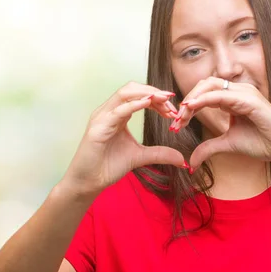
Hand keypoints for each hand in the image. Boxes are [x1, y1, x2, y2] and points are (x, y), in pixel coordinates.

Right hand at [62, 82, 185, 195]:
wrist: (89, 182)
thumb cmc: (109, 166)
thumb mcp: (141, 157)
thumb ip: (160, 154)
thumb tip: (182, 159)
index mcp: (118, 114)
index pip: (139, 96)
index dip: (157, 98)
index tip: (173, 108)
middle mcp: (109, 111)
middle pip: (132, 89)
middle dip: (154, 92)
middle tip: (171, 102)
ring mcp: (102, 117)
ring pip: (124, 94)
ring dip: (147, 95)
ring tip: (164, 101)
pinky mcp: (97, 128)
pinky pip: (117, 111)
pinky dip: (133, 105)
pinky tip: (147, 104)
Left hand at [169, 77, 270, 169]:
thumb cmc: (262, 143)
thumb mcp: (227, 144)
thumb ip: (209, 148)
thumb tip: (191, 162)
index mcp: (233, 98)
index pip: (205, 93)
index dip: (189, 105)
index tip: (176, 123)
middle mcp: (239, 90)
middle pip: (205, 84)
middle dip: (188, 99)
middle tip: (176, 119)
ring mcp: (244, 92)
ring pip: (210, 85)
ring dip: (193, 99)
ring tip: (181, 116)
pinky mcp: (249, 99)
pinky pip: (221, 95)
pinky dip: (204, 100)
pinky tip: (192, 109)